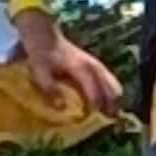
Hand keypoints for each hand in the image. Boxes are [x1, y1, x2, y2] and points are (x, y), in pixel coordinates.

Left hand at [14, 9, 128, 118]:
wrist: (44, 36)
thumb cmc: (42, 54)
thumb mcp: (40, 72)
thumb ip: (50, 89)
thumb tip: (61, 107)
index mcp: (80, 68)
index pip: (94, 90)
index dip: (96, 105)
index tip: (95, 119)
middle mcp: (92, 66)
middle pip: (109, 87)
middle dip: (112, 103)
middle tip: (111, 120)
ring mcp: (95, 64)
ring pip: (112, 82)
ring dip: (115, 97)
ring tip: (115, 113)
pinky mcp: (94, 64)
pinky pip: (110, 78)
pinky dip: (113, 90)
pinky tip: (112, 99)